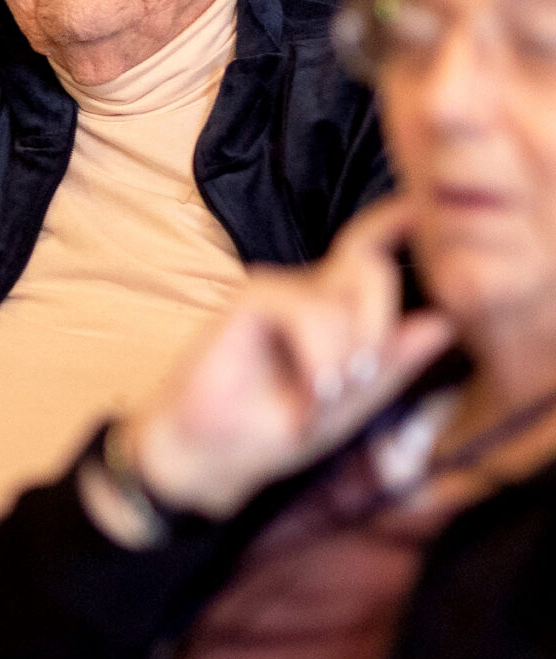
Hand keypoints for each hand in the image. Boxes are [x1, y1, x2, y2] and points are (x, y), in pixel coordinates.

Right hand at [123, 198, 455, 518]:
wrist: (212, 454)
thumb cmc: (277, 429)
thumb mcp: (354, 401)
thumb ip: (396, 362)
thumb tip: (446, 322)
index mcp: (333, 307)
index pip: (369, 251)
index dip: (395, 221)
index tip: (418, 203)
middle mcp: (306, 291)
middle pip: (371, 269)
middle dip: (379, 329)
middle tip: (359, 382)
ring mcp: (276, 291)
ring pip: (343, 298)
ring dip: (347, 355)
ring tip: (325, 398)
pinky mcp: (250, 300)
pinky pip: (309, 311)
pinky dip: (320, 355)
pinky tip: (313, 388)